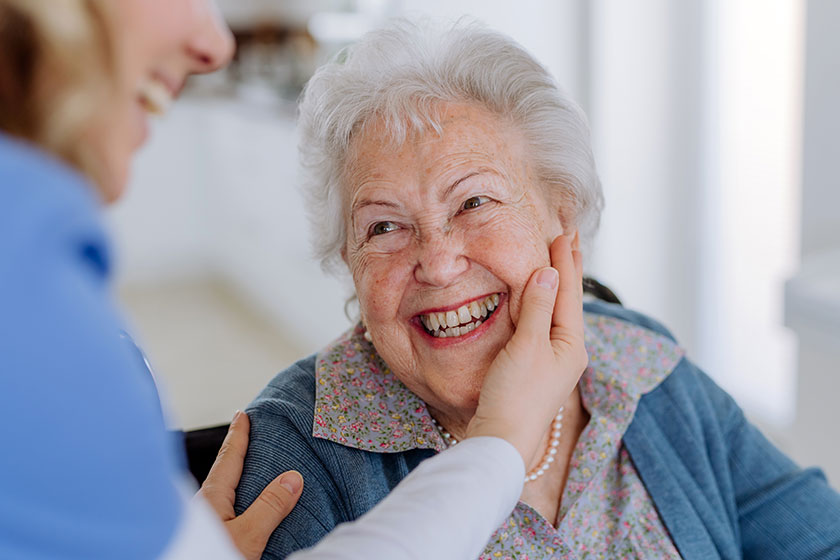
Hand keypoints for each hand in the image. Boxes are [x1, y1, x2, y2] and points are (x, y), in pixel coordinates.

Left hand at [197, 411, 303, 559]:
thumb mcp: (247, 535)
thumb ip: (270, 506)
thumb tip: (292, 476)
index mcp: (211, 498)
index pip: (229, 458)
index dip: (239, 435)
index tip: (243, 415)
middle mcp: (203, 508)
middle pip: (222, 474)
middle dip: (236, 456)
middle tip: (247, 437)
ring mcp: (202, 525)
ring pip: (222, 495)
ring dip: (237, 482)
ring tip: (252, 473)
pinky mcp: (204, 540)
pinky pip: (223, 513)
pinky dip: (237, 503)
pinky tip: (245, 512)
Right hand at [466, 233, 586, 466]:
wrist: (501, 440)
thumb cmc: (515, 396)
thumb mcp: (528, 346)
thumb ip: (538, 308)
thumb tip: (549, 272)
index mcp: (572, 344)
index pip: (569, 292)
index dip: (565, 261)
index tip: (564, 232)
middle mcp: (567, 351)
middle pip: (567, 300)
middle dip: (566, 268)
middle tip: (568, 236)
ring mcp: (551, 360)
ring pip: (555, 311)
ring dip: (554, 283)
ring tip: (556, 259)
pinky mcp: (533, 367)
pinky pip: (541, 324)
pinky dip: (540, 303)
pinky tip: (536, 298)